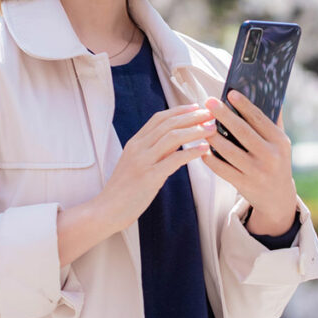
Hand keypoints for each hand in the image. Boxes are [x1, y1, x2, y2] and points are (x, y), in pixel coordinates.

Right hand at [96, 104, 214, 232]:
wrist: (106, 210)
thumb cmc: (124, 190)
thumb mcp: (136, 163)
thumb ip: (155, 150)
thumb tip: (177, 140)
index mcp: (135, 143)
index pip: (159, 118)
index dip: (179, 111)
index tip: (196, 107)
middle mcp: (138, 148)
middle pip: (168, 124)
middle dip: (191, 117)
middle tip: (210, 114)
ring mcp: (142, 161)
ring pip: (172, 137)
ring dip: (195, 130)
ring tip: (211, 128)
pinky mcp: (149, 177)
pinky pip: (174, 160)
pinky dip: (191, 152)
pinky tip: (204, 149)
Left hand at [202, 90, 297, 235]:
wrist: (278, 197)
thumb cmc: (276, 161)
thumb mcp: (280, 142)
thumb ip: (273, 120)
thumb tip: (267, 93)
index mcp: (279, 141)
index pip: (259, 119)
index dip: (244, 105)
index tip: (230, 93)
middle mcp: (270, 156)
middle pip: (242, 132)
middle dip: (224, 115)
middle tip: (209, 102)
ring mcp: (257, 172)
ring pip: (229, 151)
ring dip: (212, 136)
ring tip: (200, 124)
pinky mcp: (244, 185)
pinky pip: (222, 169)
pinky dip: (210, 158)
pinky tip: (201, 148)